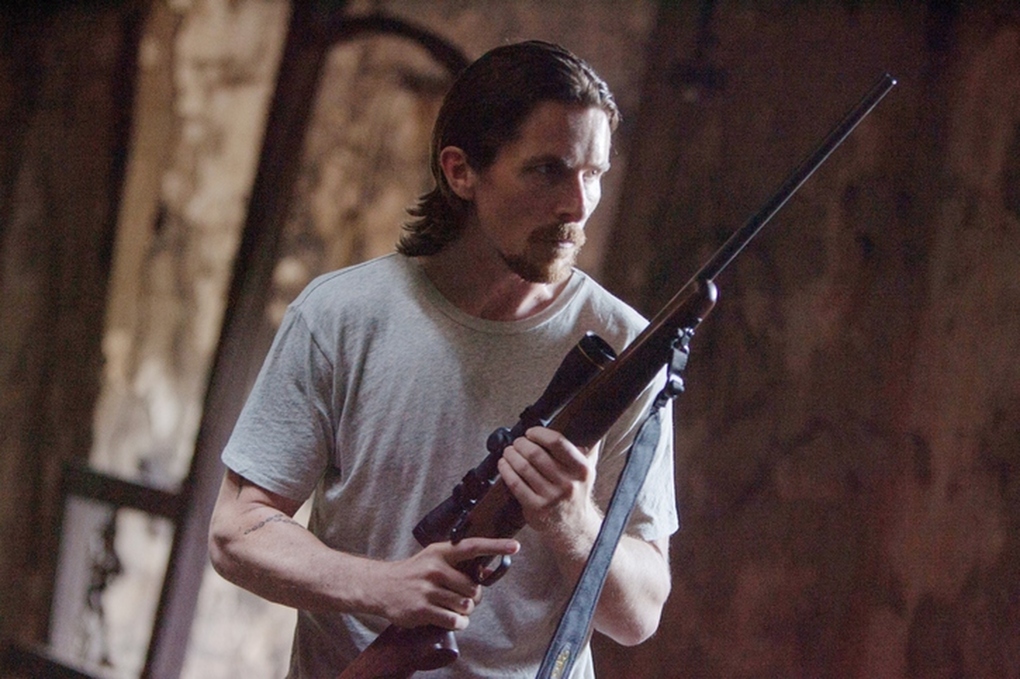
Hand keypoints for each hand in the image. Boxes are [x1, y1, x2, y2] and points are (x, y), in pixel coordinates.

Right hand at [367, 537, 518, 629]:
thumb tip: (483, 572)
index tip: (515, 546)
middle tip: (463, 598)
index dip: (496, 546)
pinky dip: (457, 623)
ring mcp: (428, 589)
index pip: (473, 547)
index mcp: (440, 552)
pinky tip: (450, 619)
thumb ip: (456, 563)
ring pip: (465, 605)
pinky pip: (453, 620)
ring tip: (453, 608)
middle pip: (473, 588)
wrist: (381, 586)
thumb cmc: (413, 573)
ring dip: (464, 612)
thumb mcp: (433, 558)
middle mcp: (435, 569)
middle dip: (474, 597)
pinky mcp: (422, 609)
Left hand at [497, 427, 600, 542]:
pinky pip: (515, 484)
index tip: (531, 432)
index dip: (540, 433)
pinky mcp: (536, 508)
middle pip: (536, 454)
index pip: (558, 443)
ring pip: (524, 468)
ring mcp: (551, 497)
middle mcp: (568, 483)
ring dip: (511, 455)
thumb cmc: (576, 492)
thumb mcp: (588, 470)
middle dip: (521, 444)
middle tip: (517, 442)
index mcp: (581, 469)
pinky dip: (506, 470)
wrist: (573, 526)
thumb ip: (587, 447)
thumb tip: (587, 421)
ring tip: (509, 451)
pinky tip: (503, 464)